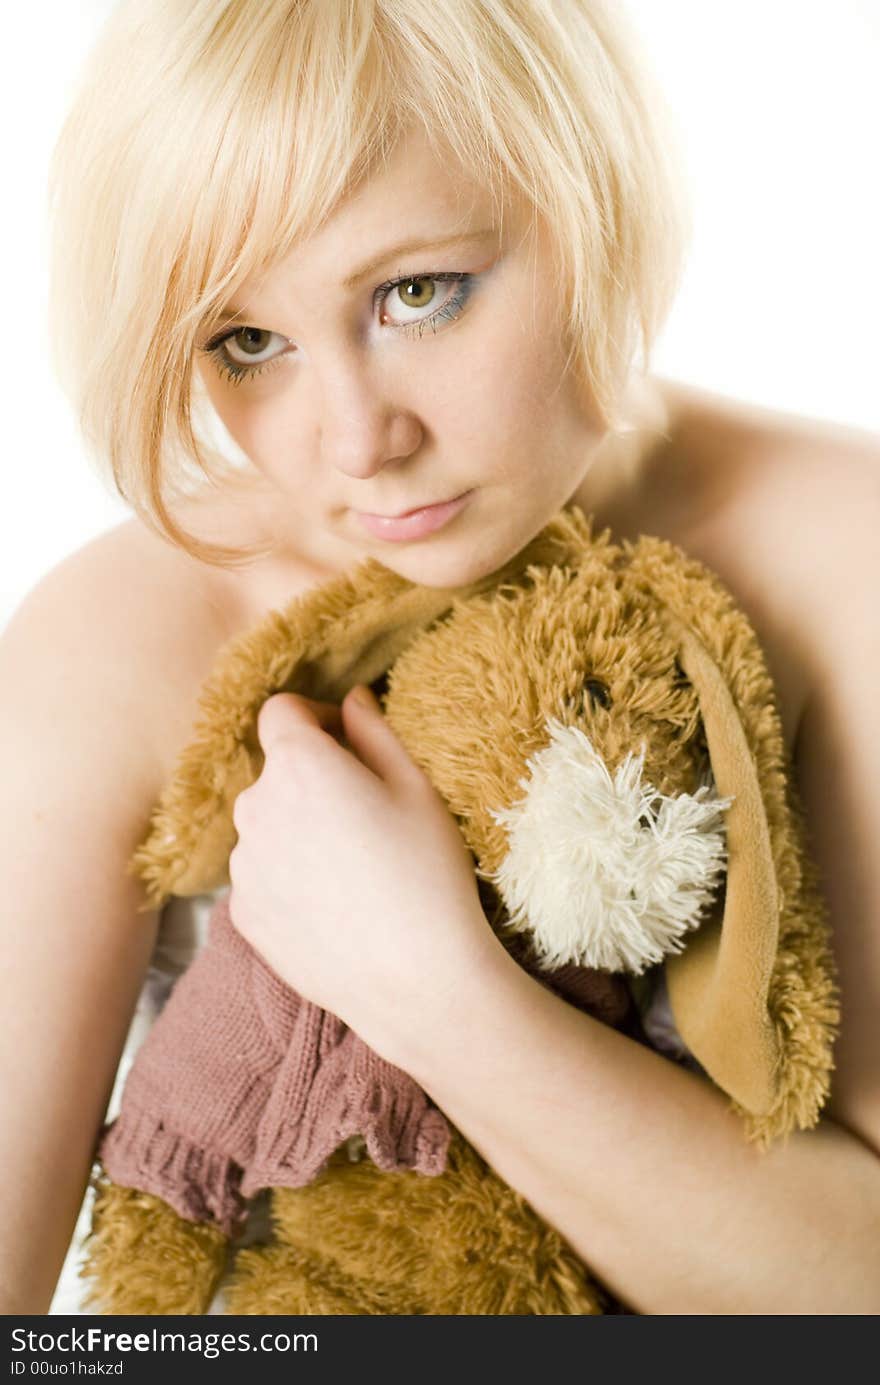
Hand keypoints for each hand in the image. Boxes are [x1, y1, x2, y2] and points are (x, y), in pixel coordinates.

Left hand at [227, 685, 497, 1057]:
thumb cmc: (427, 874)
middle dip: (309, 780)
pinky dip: (288, 879)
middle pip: (274, 773)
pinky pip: (263, 876)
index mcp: (298, 765)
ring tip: (351, 869)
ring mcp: (244, 866)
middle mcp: (255, 808)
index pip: (280, 711)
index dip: (313, 718)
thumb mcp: (416, 787)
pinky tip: (335, 906)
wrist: (415, 979)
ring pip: (267, 827)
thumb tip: (351, 700)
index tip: (344, 741)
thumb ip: (374, 731)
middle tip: (364, 816)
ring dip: (296, 830)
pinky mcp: (243, 914)